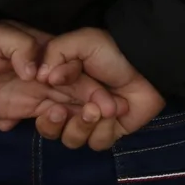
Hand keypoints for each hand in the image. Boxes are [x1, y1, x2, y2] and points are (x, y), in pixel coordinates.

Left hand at [0, 22, 122, 131]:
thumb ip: (20, 48)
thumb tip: (35, 72)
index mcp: (49, 54)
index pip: (79, 72)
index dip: (95, 88)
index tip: (108, 106)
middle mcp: (49, 75)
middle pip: (77, 94)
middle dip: (89, 110)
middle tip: (93, 121)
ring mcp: (36, 93)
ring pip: (62, 110)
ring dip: (63, 121)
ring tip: (50, 122)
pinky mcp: (21, 109)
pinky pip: (39, 122)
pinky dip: (39, 127)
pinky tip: (20, 126)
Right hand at [33, 28, 164, 150]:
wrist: (145, 65)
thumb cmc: (112, 52)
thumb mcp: (82, 42)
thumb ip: (56, 53)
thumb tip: (41, 76)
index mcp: (60, 89)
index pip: (39, 110)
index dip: (40, 114)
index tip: (52, 106)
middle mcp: (71, 107)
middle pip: (50, 130)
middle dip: (54, 124)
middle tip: (63, 112)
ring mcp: (90, 122)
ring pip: (72, 140)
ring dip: (82, 126)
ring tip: (97, 109)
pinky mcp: (108, 132)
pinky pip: (97, 142)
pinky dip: (104, 130)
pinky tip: (114, 113)